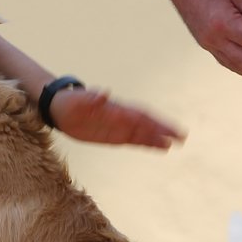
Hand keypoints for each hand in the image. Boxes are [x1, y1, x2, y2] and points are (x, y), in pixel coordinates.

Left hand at [48, 86, 183, 149]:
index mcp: (115, 109)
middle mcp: (120, 117)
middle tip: (181, 138)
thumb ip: (92, 98)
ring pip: (142, 134)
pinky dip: (146, 144)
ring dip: (157, 139)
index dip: (155, 123)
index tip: (169, 129)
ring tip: (173, 145)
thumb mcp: (78, 100)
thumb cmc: (70, 102)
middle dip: (163, 130)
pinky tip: (158, 149)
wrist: (60, 108)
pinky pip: (133, 140)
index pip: (140, 116)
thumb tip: (104, 92)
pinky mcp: (113, 136)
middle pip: (146, 124)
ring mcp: (118, 127)